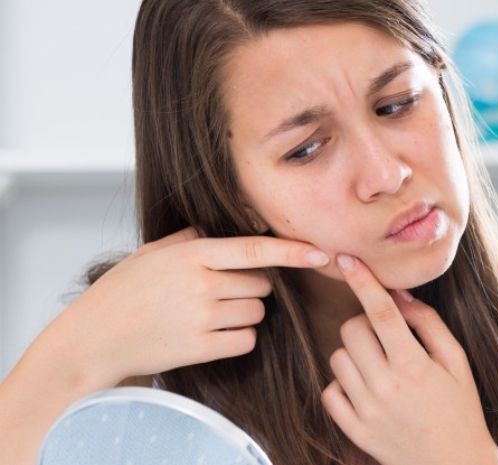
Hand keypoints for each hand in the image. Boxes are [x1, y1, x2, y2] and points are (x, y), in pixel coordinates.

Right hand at [54, 226, 329, 387]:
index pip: (254, 249)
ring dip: (247, 312)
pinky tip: (214, 332)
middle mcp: (201, 284)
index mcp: (192, 254)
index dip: (292, 251)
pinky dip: (239, 337)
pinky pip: (246, 340)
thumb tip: (236, 227)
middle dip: (254, 286)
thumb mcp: (155, 251)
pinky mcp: (200, 349)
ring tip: (212, 311)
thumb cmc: (125, 290)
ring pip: (258, 313)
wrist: (96, 337)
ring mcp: (201, 318)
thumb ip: (195, 238)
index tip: (321, 253)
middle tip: (224, 289)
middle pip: (262, 285)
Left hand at [320, 254, 497, 464]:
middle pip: (351, 330)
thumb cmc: (460, 408)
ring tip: (378, 365)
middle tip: (384, 335)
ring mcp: (367, 411)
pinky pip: (330, 391)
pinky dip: (342, 384)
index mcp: (414, 366)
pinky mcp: (355, 430)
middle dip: (364, 322)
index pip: (381, 313)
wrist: (454, 464)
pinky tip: (365, 387)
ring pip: (337, 357)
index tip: (347, 260)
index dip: (363, 282)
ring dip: (354, 352)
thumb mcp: (456, 361)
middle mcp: (385, 387)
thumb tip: (399, 295)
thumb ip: (428, 323)